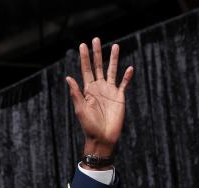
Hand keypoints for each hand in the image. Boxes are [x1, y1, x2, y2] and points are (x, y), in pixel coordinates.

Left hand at [66, 37, 133, 157]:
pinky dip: (127, 76)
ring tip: (116, 46)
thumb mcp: (80, 109)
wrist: (102, 138)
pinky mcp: (119, 97)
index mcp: (88, 90)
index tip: (83, 45)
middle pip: (98, 66)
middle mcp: (99, 88)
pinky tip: (129, 68)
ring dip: (114, 59)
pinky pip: (124, 84)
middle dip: (97, 53)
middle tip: (96, 39)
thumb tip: (68, 78)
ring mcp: (110, 92)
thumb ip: (76, 93)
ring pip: (112, 71)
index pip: (86, 70)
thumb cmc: (89, 126)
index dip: (84, 57)